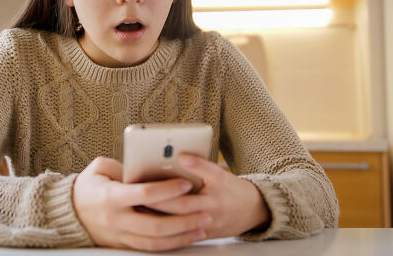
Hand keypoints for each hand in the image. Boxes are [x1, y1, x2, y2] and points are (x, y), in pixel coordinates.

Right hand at [72, 157, 211, 250]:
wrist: (68, 213)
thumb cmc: (87, 187)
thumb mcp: (100, 168)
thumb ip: (123, 166)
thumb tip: (148, 167)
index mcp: (111, 197)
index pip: (144, 194)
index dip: (167, 190)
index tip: (186, 183)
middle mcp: (116, 219)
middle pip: (156, 225)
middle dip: (184, 220)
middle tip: (204, 213)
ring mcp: (120, 235)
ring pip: (156, 242)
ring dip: (182, 236)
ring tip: (202, 228)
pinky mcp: (123, 245)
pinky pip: (150, 249)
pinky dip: (171, 244)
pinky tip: (186, 238)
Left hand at [145, 153, 270, 238]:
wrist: (252, 211)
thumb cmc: (230, 188)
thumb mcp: (220, 173)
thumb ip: (200, 166)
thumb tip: (180, 157)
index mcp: (220, 184)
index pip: (207, 173)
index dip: (194, 164)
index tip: (180, 157)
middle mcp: (215, 204)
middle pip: (185, 203)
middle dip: (162, 198)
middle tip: (142, 191)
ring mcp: (210, 222)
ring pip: (181, 221)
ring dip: (159, 214)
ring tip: (140, 206)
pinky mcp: (205, 234)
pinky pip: (183, 234)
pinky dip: (166, 228)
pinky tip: (150, 221)